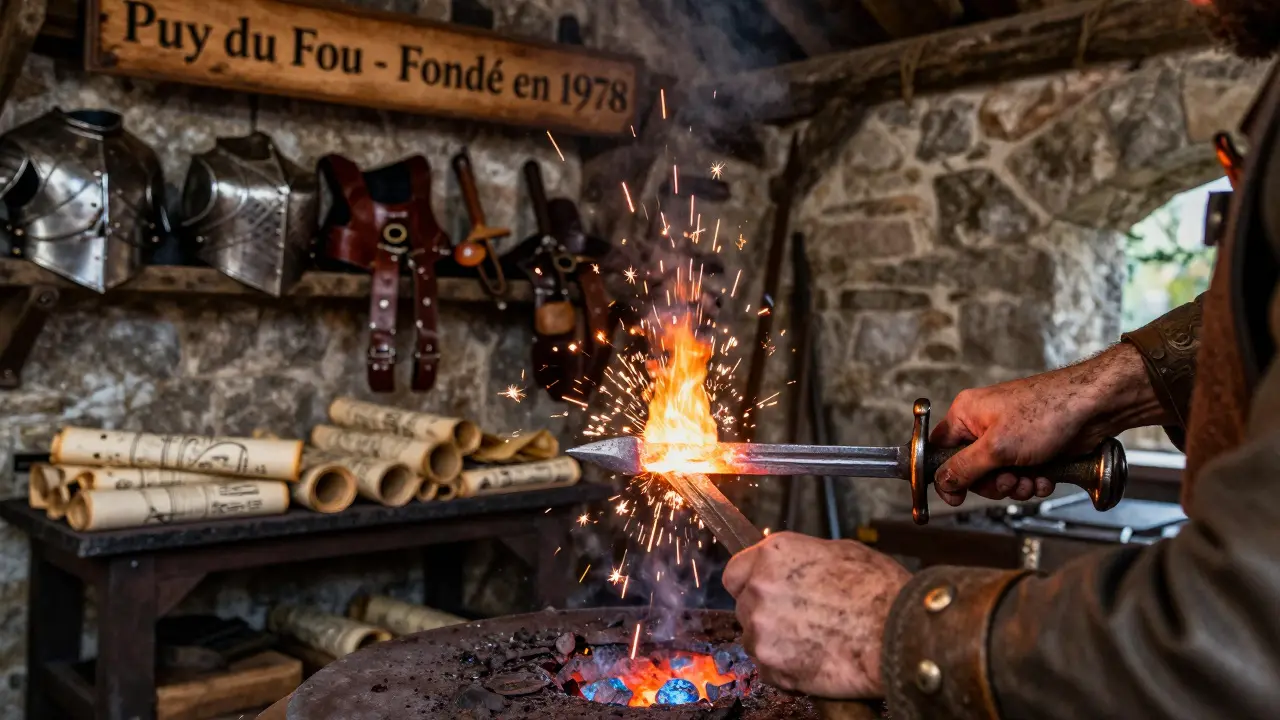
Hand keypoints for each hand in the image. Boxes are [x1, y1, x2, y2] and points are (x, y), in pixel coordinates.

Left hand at [722, 532, 909, 698]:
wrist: (897, 634)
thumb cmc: (879, 591)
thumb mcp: (841, 552)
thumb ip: (802, 559)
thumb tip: (794, 568)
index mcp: (773, 555)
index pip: (735, 572)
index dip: (749, 584)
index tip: (763, 593)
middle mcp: (759, 588)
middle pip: (745, 607)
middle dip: (767, 614)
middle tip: (800, 620)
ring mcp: (762, 630)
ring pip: (755, 639)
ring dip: (775, 642)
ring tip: (812, 641)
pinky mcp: (772, 666)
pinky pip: (768, 668)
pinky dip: (785, 668)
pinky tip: (814, 660)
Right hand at [931, 343, 1166, 505]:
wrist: (1094, 407)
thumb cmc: (1047, 412)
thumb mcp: (997, 448)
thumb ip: (964, 469)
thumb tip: (941, 483)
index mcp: (965, 414)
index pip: (939, 450)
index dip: (945, 476)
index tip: (955, 497)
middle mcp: (983, 424)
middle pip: (970, 470)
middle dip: (993, 483)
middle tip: (1009, 482)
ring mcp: (1008, 437)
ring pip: (998, 476)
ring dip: (1016, 486)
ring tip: (1031, 479)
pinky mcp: (1031, 448)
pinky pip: (1021, 474)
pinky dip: (1033, 481)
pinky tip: (1045, 477)